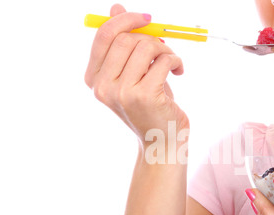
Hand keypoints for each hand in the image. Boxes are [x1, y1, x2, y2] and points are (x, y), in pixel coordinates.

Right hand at [84, 4, 187, 145]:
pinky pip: (163, 60)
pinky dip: (175, 60)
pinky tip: (178, 71)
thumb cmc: (150, 107)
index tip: (147, 19)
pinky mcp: (144, 96)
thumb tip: (115, 8)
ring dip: (165, 50)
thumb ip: (123, 45)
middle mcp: (103, 87)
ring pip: (146, 47)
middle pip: (125, 38)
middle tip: (164, 49)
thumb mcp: (133, 74)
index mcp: (95, 80)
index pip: (104, 36)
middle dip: (150, 38)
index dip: (126, 20)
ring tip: (171, 63)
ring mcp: (122, 92)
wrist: (162, 141)